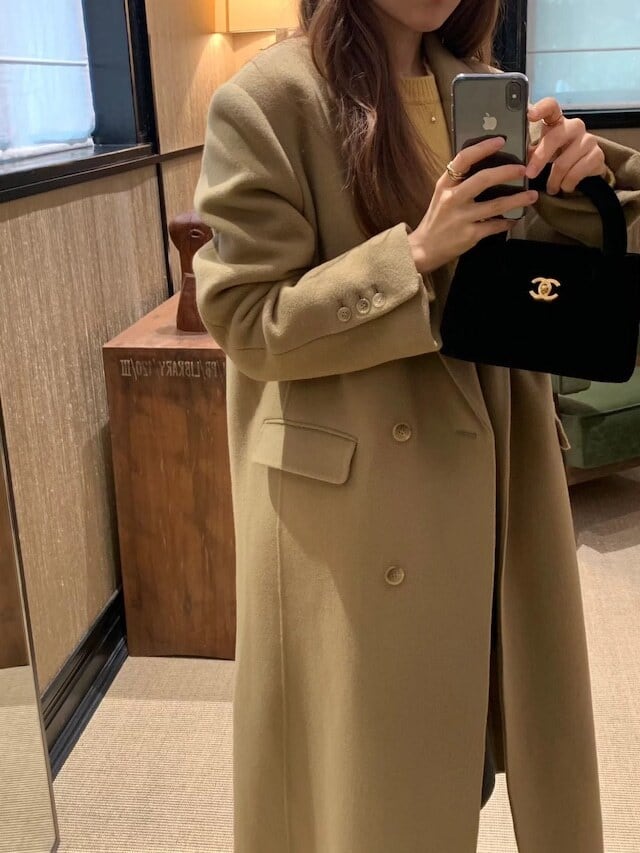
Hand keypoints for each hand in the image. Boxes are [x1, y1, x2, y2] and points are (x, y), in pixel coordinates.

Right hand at [408, 136, 537, 274]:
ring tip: (532, 195)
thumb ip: (459, 182)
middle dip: (507, 172)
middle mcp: (452, 199)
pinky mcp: (470, 235)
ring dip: (517, 199)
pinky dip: (507, 222)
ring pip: (496, 205)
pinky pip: (495, 226)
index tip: (500, 141)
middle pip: (483, 179)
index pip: (463, 159)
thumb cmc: (436, 220)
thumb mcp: (441, 195)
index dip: (483, 148)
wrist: (423, 249)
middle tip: (523, 169)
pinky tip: (514, 219)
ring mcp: (462, 217)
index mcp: (445, 185)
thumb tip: (487, 167)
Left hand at [526, 97, 607, 194]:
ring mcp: (588, 139)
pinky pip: (577, 173)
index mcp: (557, 121)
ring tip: (551, 187)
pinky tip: (565, 186)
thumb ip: (529, 150)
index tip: (530, 115)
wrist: (585, 167)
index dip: (541, 108)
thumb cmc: (557, 155)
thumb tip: (514, 158)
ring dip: (554, 179)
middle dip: (540, 158)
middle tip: (530, 174)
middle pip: (555, 138)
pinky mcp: (597, 155)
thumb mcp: (540, 151)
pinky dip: (567, 184)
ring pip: (564, 162)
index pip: (551, 106)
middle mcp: (574, 126)